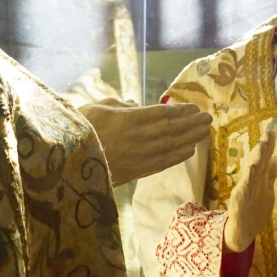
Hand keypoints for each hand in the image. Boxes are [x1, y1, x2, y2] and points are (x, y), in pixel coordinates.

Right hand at [79, 98, 212, 186]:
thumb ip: (120, 105)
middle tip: (209, 119)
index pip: (162, 114)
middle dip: (192, 124)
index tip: (195, 108)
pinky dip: (177, 157)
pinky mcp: (135, 171)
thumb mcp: (98, 107)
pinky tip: (189, 151)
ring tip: (205, 133)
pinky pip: (161, 163)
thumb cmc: (79, 128)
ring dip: (190, 139)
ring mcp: (139, 156)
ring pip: (171, 146)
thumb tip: (137, 105)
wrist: (67, 161)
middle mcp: (139, 137)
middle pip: (172, 130)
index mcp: (130, 119)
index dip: (181, 111)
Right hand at [224, 131, 276, 252]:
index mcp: (260, 179)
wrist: (241, 230)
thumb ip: (270, 175)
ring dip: (257, 157)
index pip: (265, 160)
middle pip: (259, 161)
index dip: (269, 147)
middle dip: (264, 147)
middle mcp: (253, 181)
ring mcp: (246, 189)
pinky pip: (246, 186)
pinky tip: (252, 167)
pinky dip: (249, 176)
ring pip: (253, 171)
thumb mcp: (265, 190)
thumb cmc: (252, 210)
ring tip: (262, 144)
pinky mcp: (241, 198)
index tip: (273, 132)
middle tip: (269, 132)